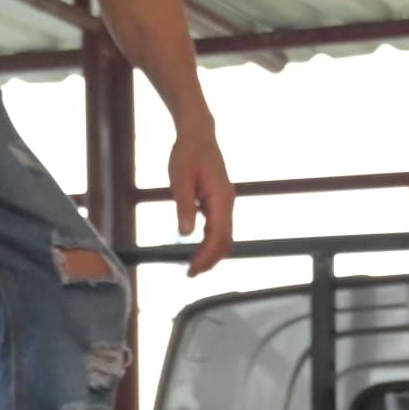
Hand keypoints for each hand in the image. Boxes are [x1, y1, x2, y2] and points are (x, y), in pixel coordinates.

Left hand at [168, 121, 233, 274]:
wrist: (198, 135)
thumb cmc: (187, 154)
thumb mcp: (180, 179)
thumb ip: (184, 206)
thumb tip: (185, 234)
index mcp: (221, 199)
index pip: (218, 236)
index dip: (206, 256)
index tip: (192, 270)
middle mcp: (228, 203)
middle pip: (226, 241)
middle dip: (210, 260)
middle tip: (191, 274)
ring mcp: (225, 203)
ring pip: (224, 236)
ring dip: (211, 253)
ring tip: (194, 266)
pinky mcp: (219, 201)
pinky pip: (219, 227)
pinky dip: (210, 242)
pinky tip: (198, 249)